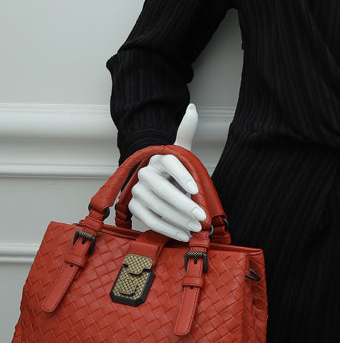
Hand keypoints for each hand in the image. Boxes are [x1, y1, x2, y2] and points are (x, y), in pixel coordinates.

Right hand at [128, 103, 205, 240]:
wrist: (158, 183)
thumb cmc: (175, 169)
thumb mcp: (182, 151)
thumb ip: (186, 131)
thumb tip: (192, 107)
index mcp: (159, 157)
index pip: (170, 164)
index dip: (182, 176)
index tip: (197, 189)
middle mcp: (145, 173)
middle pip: (163, 190)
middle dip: (184, 205)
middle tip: (202, 216)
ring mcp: (137, 191)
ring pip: (158, 206)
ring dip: (178, 219)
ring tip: (196, 227)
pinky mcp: (134, 207)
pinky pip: (150, 220)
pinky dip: (168, 229)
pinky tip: (184, 235)